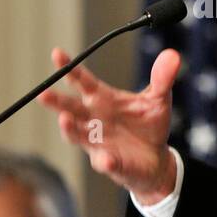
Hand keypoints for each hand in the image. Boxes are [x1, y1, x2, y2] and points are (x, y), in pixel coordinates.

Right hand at [36, 47, 181, 203]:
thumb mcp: (158, 99)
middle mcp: (94, 120)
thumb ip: (161, 78)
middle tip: (44, 93)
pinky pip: (104, 162)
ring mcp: (98, 142)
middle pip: (70, 108)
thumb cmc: (148, 126)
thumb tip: (171, 55)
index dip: (69, 68)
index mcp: (102, 99)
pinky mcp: (110, 163)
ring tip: (65, 120)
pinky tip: (106, 158)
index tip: (57, 54)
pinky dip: (104, 160)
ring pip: (77, 136)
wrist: (156, 159)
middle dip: (57, 102)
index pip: (82, 81)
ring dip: (69, 129)